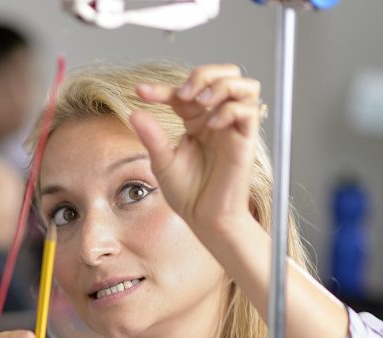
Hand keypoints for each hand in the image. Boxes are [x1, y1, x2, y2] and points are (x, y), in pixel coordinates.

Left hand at [130, 64, 262, 244]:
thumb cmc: (188, 194)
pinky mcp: (246, 140)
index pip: (183, 93)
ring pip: (244, 85)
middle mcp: (216, 120)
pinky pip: (248, 111)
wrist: (204, 218)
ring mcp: (233, 128)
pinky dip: (229, 110)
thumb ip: (152, 137)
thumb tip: (134, 113)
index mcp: (196, 122)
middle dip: (203, 74)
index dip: (162, 88)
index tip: (140, 92)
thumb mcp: (162, 162)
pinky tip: (210, 126)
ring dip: (221, 85)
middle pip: (224, 74)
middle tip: (182, 94)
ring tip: (199, 102)